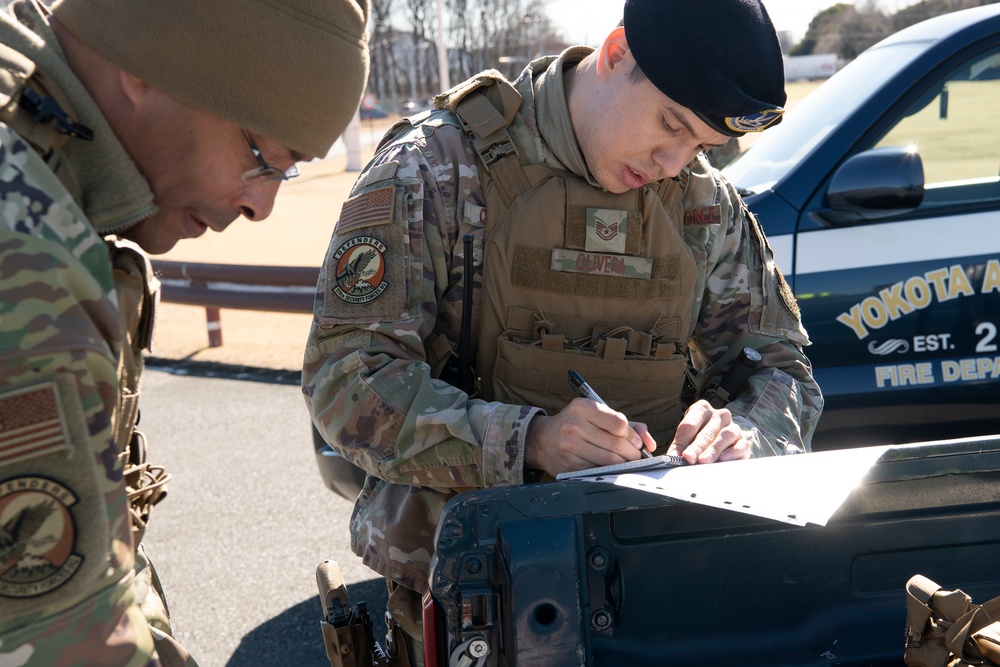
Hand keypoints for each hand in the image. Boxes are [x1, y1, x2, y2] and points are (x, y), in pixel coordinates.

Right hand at [525, 398, 655, 475]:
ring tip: (626, 462)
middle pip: (616, 444)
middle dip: (633, 453)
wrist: (543, 439)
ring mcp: (569, 447)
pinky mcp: (569, 465)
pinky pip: (598, 471)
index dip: (633, 436)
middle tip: (636, 456)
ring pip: (609, 461)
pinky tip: (610, 468)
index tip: (637, 442)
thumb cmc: (577, 424)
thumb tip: (650, 443)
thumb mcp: (598, 415)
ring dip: (624, 464)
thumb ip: (628, 424)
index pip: (618, 423)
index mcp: (582, 407)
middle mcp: (574, 425)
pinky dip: (610, 472)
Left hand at [666, 399, 749, 463]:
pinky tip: (723, 459)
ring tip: (703, 461)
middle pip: (707, 431)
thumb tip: (672, 457)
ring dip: (713, 449)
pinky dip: (732, 452)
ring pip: (726, 435)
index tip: (677, 454)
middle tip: (688, 458)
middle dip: (696, 446)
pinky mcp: (744, 441)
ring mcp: (734, 427)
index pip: (690, 424)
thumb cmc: (699, 440)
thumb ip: (680, 447)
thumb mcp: (686, 440)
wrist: (722, 446)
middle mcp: (719, 415)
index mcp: (702, 409)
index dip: (682, 440)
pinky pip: (741, 445)